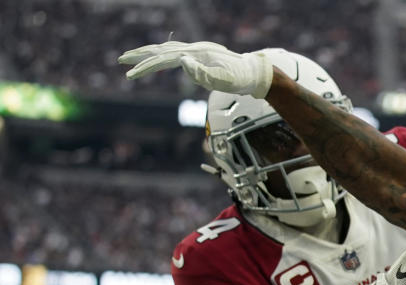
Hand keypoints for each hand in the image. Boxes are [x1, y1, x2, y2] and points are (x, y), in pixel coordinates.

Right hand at [119, 41, 273, 97]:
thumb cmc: (239, 79)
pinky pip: (174, 53)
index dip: (145, 67)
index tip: (130, 75)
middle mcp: (193, 49)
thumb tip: (182, 63)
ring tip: (131, 59)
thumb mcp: (223, 80)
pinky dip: (161, 54)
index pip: (163, 59)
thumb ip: (203, 73)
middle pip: (160, 50)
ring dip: (148, 54)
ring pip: (165, 49)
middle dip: (139, 56)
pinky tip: (157, 57)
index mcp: (196, 54)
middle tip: (120, 61)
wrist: (252, 72)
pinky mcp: (198, 55)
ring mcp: (195, 51)